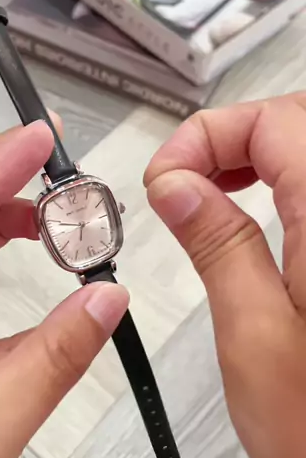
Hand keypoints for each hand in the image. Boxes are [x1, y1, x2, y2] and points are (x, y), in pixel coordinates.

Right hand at [144, 92, 305, 457]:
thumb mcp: (252, 335)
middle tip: (182, 182)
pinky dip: (286, 183)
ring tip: (209, 192)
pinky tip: (257, 210)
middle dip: (232, 138)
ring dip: (260, 155)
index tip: (165, 178)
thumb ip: (216, 244)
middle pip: (298, 124)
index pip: (274, 122)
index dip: (208, 135)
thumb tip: (176, 184)